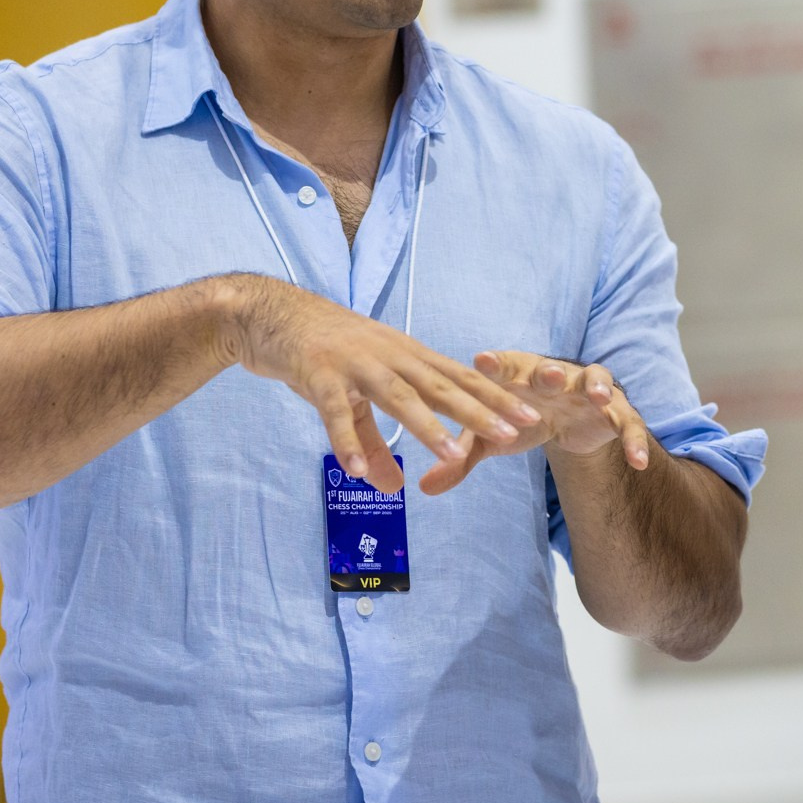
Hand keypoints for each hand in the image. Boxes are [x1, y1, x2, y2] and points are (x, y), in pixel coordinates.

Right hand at [218, 275, 538, 494]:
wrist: (272, 314)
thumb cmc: (323, 353)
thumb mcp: (354, 396)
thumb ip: (373, 442)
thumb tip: (392, 487)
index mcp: (405, 356)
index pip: (458, 378)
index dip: (494, 397)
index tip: (529, 416)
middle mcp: (389, 356)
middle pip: (440, 386)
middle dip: (479, 411)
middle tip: (514, 432)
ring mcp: (355, 363)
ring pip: (398, 397)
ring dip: (426, 427)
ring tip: (452, 457)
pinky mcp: (318, 373)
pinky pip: (336, 412)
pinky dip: (347, 441)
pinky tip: (359, 473)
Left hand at [418, 351, 654, 491]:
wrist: (565, 420)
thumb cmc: (520, 417)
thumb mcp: (490, 438)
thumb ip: (461, 457)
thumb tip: (423, 488)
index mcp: (521, 375)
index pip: (505, 366)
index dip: (495, 364)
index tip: (480, 361)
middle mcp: (557, 377)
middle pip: (554, 369)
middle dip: (551, 371)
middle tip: (548, 375)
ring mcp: (588, 392)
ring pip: (598, 381)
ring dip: (599, 386)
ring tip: (600, 397)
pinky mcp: (613, 412)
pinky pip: (629, 423)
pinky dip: (635, 440)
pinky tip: (638, 462)